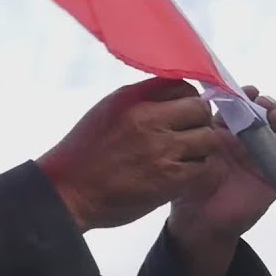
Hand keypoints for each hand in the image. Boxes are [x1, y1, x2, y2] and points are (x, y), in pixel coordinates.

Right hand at [36, 77, 217, 231]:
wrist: (68, 191)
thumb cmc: (84, 152)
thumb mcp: (108, 110)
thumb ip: (141, 100)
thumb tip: (174, 96)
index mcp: (132, 98)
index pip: (181, 84)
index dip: (186, 98)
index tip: (182, 110)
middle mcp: (149, 119)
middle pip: (199, 108)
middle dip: (198, 120)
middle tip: (187, 132)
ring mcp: (162, 149)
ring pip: (208, 138)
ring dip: (200, 146)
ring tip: (183, 154)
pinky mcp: (170, 178)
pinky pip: (202, 166)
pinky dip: (195, 168)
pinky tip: (178, 171)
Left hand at [167, 85, 275, 243]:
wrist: (200, 220)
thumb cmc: (191, 184)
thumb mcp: (189, 155)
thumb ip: (199, 132)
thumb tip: (203, 104)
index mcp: (224, 127)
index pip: (240, 102)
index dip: (245, 94)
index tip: (246, 92)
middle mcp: (245, 137)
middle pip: (265, 110)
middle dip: (267, 103)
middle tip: (263, 105)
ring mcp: (261, 153)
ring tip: (275, 119)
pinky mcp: (275, 171)